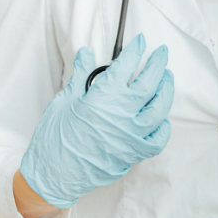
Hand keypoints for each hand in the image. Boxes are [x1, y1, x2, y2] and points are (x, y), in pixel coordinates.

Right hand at [20, 33, 173, 208]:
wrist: (51, 176)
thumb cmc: (54, 138)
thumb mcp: (64, 100)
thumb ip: (81, 75)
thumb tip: (86, 53)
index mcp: (103, 97)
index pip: (126, 65)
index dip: (135, 50)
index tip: (141, 42)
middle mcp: (121, 114)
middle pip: (150, 82)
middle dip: (158, 63)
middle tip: (162, 52)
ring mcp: (130, 135)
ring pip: (159, 108)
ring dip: (166, 90)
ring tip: (167, 78)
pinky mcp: (132, 154)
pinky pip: (157, 139)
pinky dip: (163, 126)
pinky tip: (161, 117)